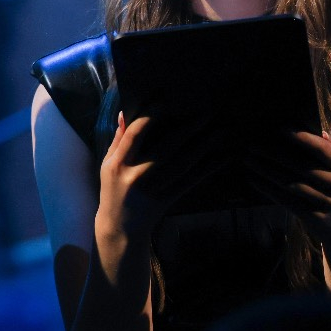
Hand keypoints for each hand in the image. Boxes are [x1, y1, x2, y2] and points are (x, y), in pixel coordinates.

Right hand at [97, 112, 225, 239]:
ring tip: (219, 132)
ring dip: (202, 147)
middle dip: (187, 131)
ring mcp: (154, 190)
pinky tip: (222, 157)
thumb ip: (119, 140)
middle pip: (165, 149)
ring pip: (182, 165)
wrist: (120, 227)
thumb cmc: (113, 190)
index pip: (135, 136)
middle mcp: (136, 176)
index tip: (165, 102)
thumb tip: (127, 112)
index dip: (149, 118)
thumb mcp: (107, 164)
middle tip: (205, 114)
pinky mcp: (168, 200)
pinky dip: (207, 169)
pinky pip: (191, 181)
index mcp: (118, 164)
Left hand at [246, 130, 330, 242]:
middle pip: (299, 165)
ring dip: (266, 170)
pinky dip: (268, 189)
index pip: (320, 149)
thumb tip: (316, 129)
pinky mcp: (313, 216)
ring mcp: (325, 202)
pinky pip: (285, 199)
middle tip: (252, 145)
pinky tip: (255, 179)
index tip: (277, 129)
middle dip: (273, 153)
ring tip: (249, 160)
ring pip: (289, 182)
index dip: (299, 138)